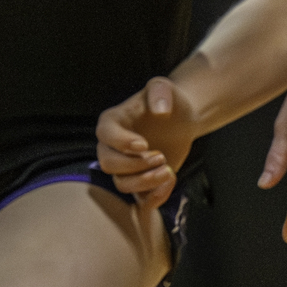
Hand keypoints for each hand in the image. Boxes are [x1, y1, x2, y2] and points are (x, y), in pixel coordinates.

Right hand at [97, 78, 197, 209]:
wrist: (182, 119)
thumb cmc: (169, 101)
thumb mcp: (164, 87)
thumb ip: (160, 91)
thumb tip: (160, 110)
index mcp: (112, 121)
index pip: (105, 135)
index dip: (121, 142)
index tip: (144, 144)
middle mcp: (112, 147)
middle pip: (108, 164)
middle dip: (135, 165)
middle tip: (161, 157)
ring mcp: (124, 167)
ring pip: (121, 184)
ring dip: (145, 182)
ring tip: (168, 170)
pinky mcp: (139, 182)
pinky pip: (138, 200)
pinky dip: (154, 197)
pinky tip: (171, 181)